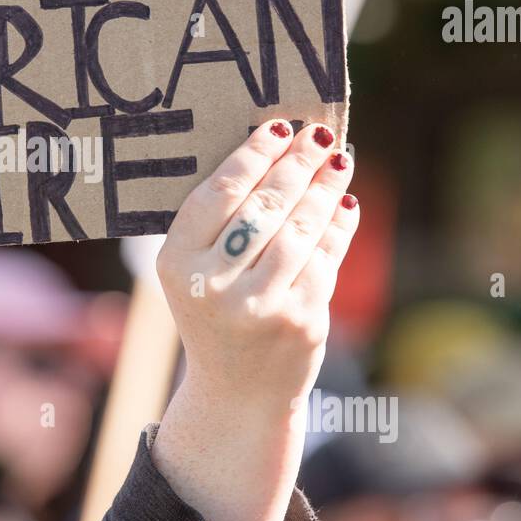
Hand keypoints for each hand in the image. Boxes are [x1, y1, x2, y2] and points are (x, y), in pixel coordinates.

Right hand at [150, 120, 358, 520]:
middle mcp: (212, 285)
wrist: (237, 393)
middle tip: (319, 135)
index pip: (219, 194)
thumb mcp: (196, 272)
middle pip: (265, 206)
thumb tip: (277, 149)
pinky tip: (345, 203)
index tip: (278, 126)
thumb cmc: (216, 314)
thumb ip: (223, 222)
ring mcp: (258, 306)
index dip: (253, 155)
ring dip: (325, 188)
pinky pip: (327, 259)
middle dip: (297, 163)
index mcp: (175, 264)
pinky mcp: (299, 322)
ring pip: (301, 229)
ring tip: (338, 162)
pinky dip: (339, 225)